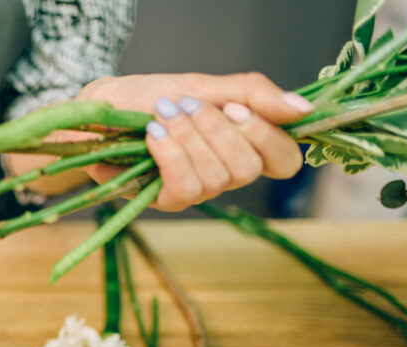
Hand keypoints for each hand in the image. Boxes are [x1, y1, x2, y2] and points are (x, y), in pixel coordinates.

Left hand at [76, 72, 312, 210]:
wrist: (103, 109)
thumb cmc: (153, 98)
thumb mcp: (208, 86)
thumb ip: (255, 94)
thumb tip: (303, 110)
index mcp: (244, 145)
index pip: (286, 161)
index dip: (268, 138)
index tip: (236, 109)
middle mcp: (226, 173)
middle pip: (250, 168)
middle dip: (217, 130)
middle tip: (188, 105)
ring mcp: (198, 190)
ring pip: (218, 177)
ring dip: (189, 137)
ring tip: (164, 114)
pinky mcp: (167, 200)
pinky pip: (187, 187)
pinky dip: (171, 154)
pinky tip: (153, 136)